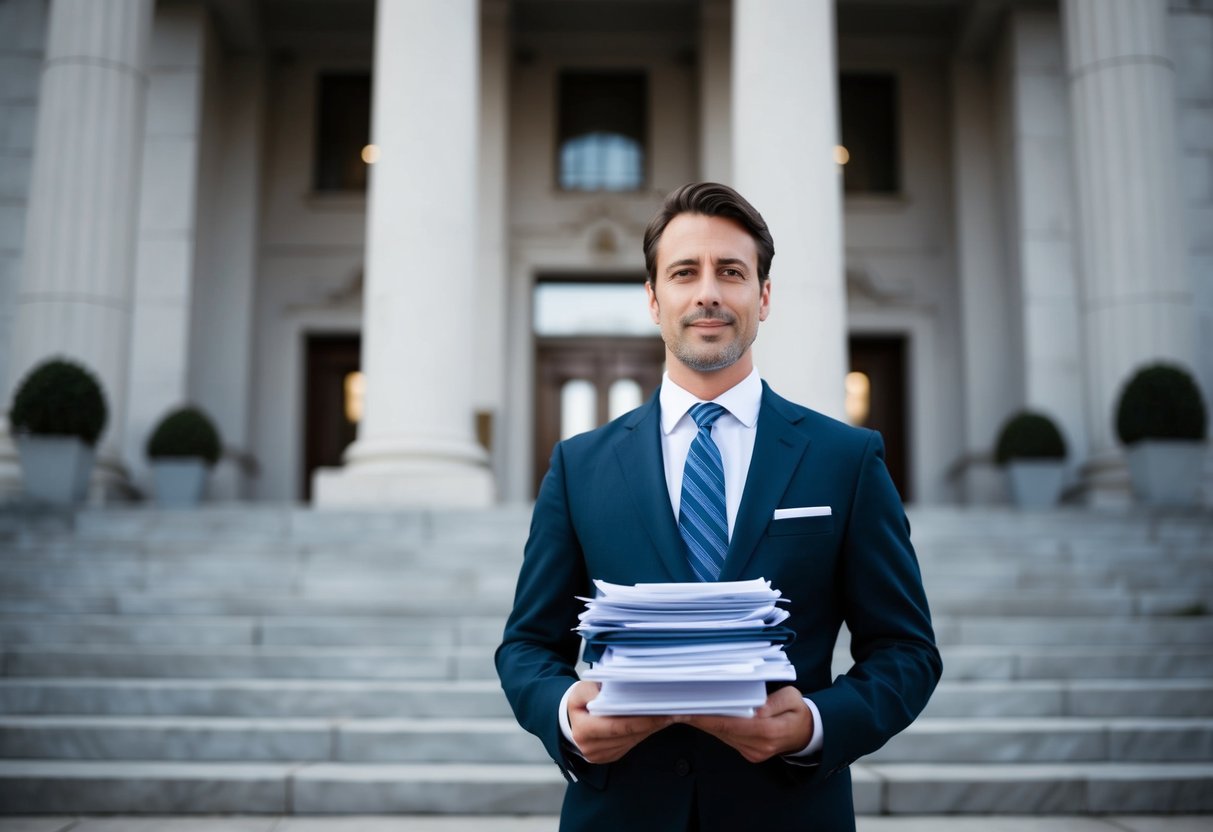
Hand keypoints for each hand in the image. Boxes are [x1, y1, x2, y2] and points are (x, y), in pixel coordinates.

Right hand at [566, 681, 674, 763]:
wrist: (570, 719)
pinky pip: (632, 744)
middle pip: (629, 734)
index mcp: (583, 730)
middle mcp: (592, 747)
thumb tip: (613, 691)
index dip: (642, 718)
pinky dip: (645, 732)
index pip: (619, 726)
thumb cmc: (578, 701)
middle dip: (653, 722)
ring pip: (634, 740)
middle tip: (675, 711)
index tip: (662, 709)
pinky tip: (656, 722)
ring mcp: (601, 755)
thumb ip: (593, 689)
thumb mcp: (580, 690)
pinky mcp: (609, 756)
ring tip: (670, 714)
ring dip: (653, 727)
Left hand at [675, 686, 813, 762]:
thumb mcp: (793, 699)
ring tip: (685, 708)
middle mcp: (759, 746)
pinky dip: (714, 727)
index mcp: (770, 731)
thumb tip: (756, 707)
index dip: (711, 715)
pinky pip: (727, 739)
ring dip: (704, 723)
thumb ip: (775, 702)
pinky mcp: (748, 754)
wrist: (805, 734)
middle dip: (701, 718)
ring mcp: (752, 752)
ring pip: (722, 736)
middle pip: (723, 730)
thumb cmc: (797, 711)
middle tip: (678, 705)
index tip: (691, 707)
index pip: (733, 722)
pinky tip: (701, 716)